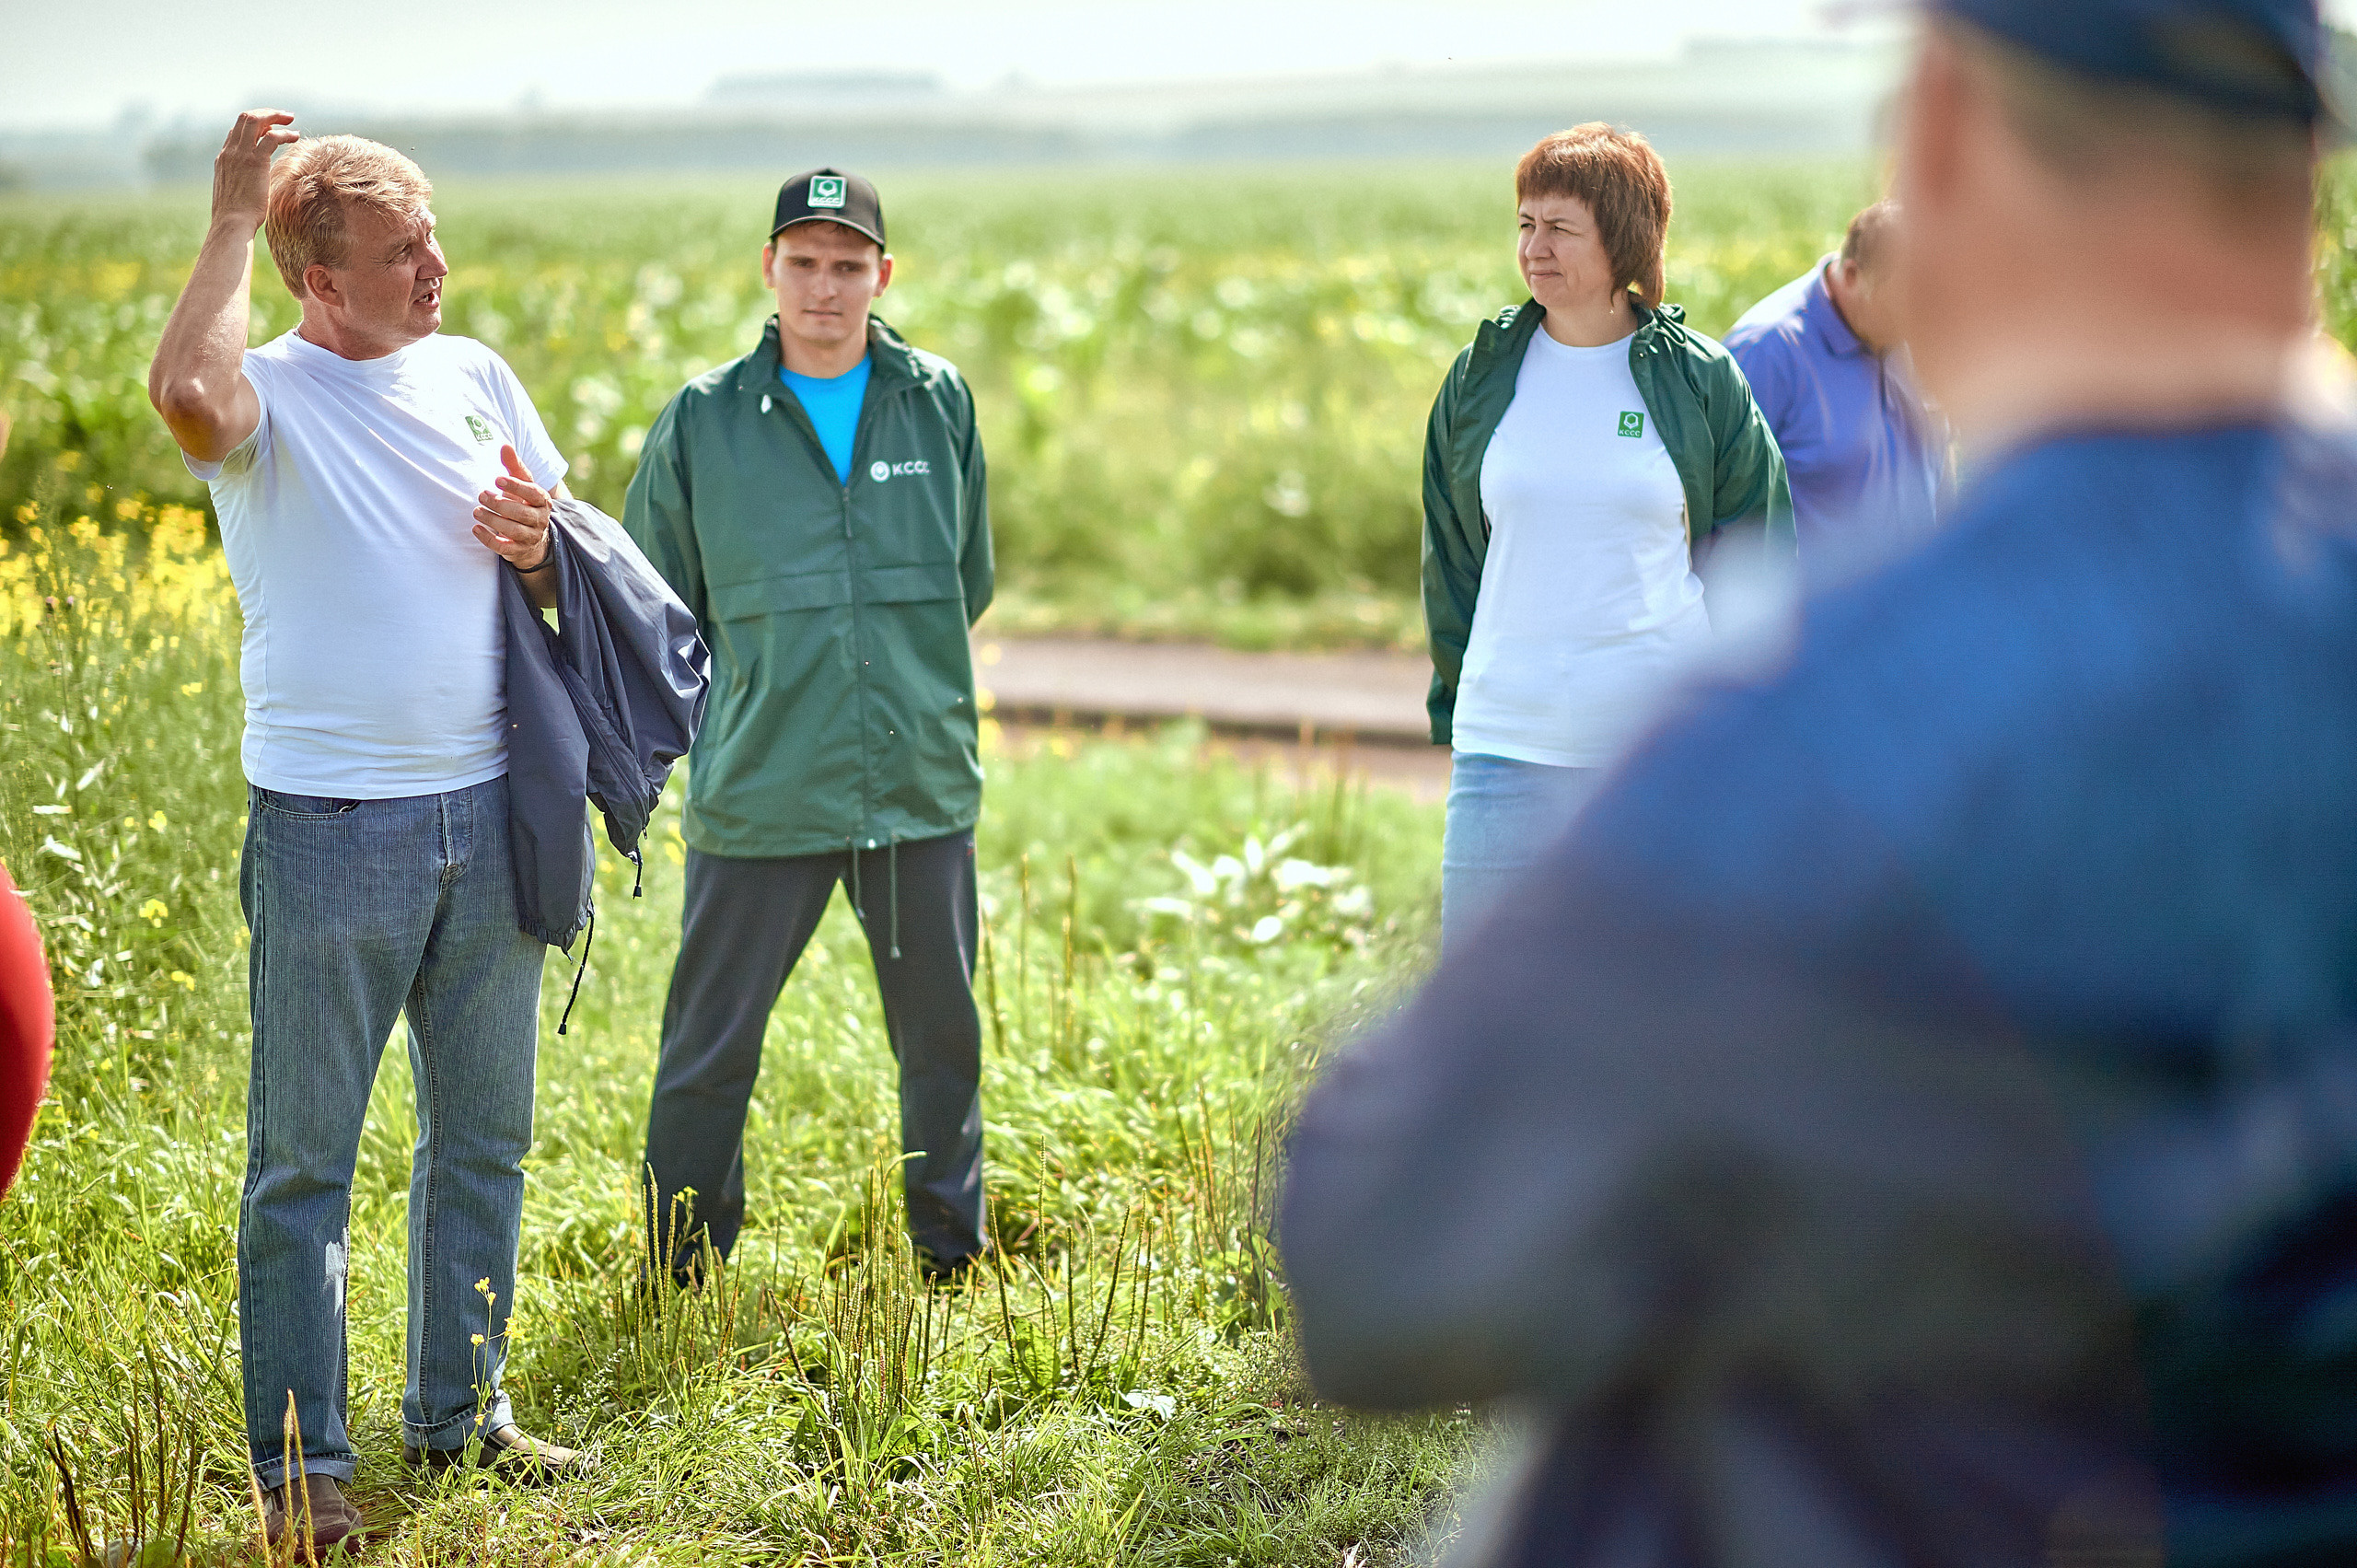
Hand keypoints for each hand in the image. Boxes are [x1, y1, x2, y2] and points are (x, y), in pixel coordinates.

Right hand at [212, 111, 297, 232]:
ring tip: (291, 119)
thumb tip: (251, 190)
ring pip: (256, 121)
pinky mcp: (255, 161)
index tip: (270, 128)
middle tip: (284, 116)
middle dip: (265, 113)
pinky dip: (284, 133)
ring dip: (275, 116)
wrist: (231, 223)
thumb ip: (240, 185)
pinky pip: (271, 137)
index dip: (254, 126)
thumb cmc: (235, 217)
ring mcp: (241, 154)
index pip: (236, 131)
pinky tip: (295, 137)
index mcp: (223, 159)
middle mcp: (230, 152)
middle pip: (244, 118)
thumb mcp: (234, 195)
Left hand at [473, 445, 553, 570]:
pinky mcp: (518, 550)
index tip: (497, 479)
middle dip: (499, 504)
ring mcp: (530, 537)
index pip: (533, 493)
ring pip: (513, 530)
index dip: (516, 486)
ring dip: (493, 520)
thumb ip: (514, 466)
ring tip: (476, 511)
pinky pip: (504, 547)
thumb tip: (505, 445)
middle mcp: (540, 520)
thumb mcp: (522, 484)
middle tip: (481, 495)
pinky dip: (489, 539)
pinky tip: (476, 529)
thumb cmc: (523, 503)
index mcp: (543, 501)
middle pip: (521, 513)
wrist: (533, 536)